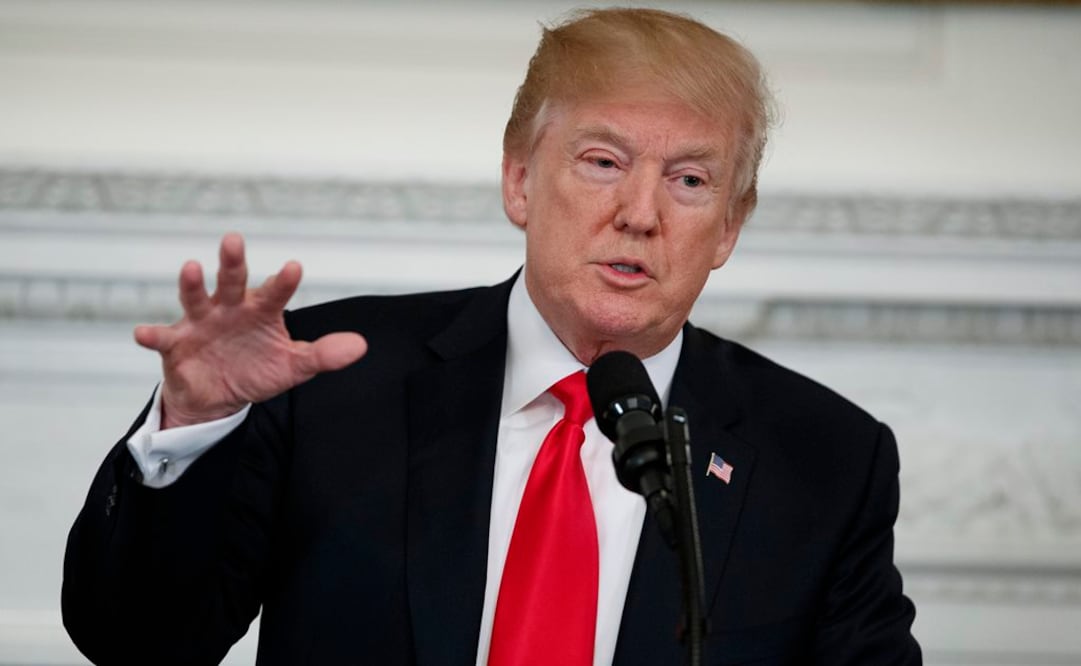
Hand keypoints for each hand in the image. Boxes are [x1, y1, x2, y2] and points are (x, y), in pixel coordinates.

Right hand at [134, 233, 367, 428]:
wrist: (217, 397)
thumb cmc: (256, 370)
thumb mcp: (293, 367)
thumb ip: (323, 355)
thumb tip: (360, 347)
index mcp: (260, 311)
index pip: (274, 292)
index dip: (283, 281)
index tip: (293, 267)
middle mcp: (229, 309)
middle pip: (232, 281)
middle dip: (232, 262)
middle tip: (233, 240)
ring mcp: (201, 323)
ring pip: (196, 299)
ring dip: (192, 285)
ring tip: (191, 268)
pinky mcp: (176, 344)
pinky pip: (162, 338)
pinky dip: (152, 335)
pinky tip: (143, 333)